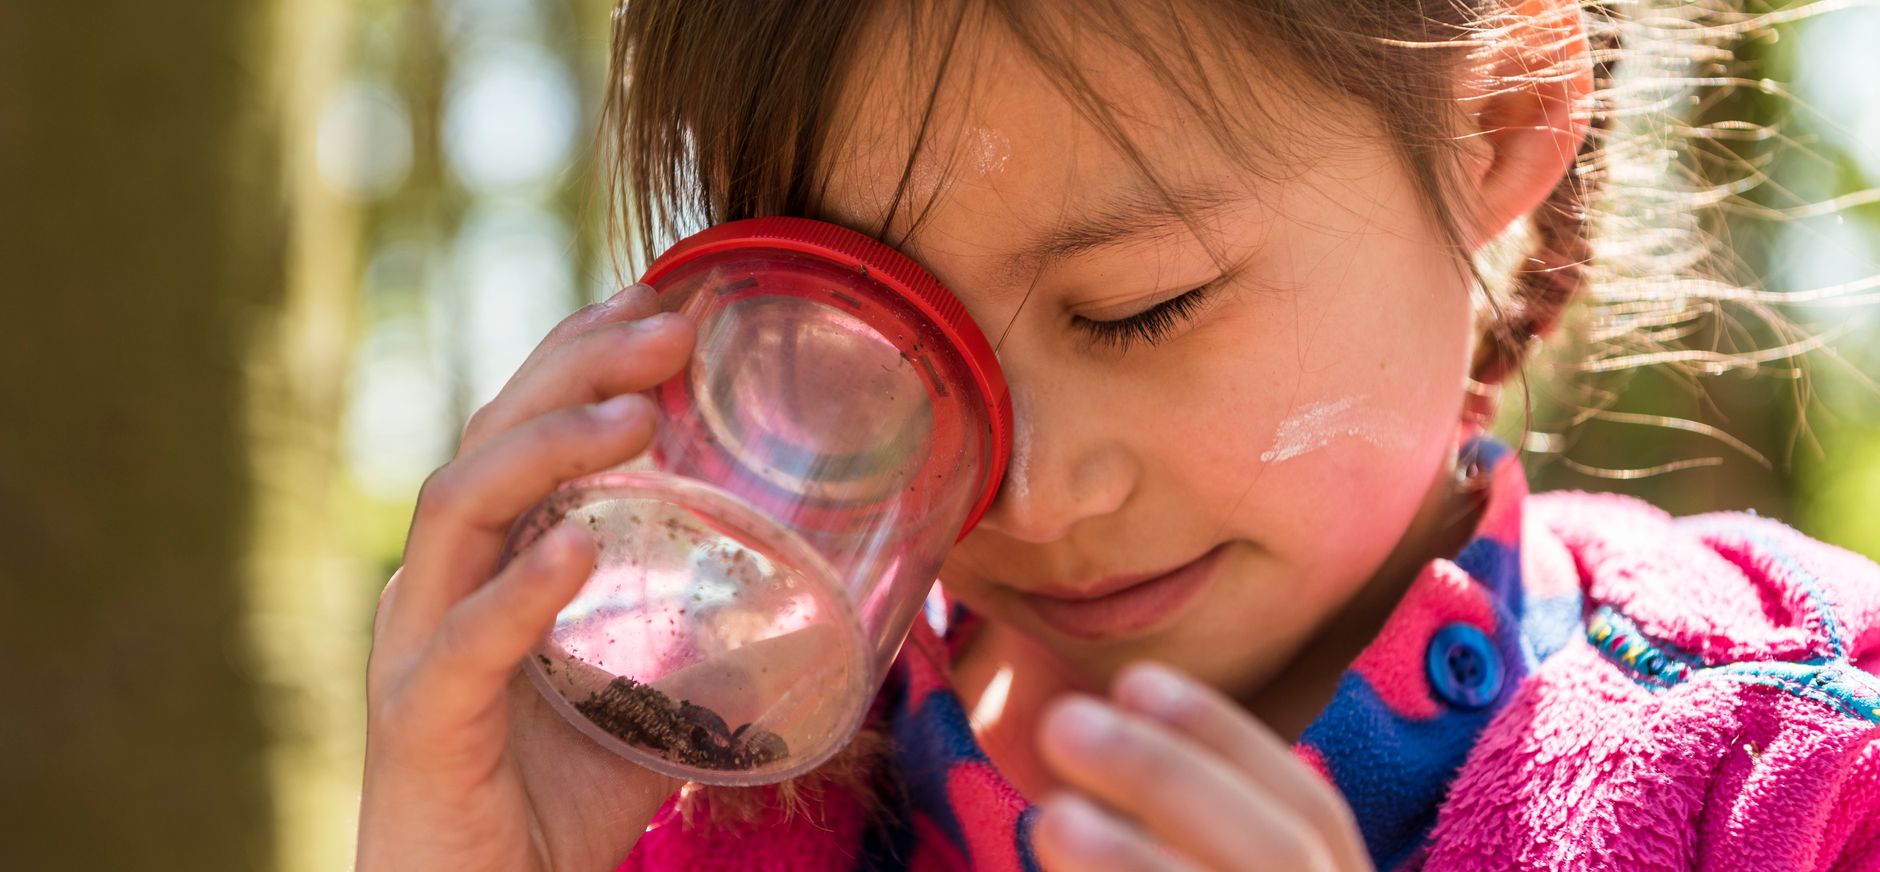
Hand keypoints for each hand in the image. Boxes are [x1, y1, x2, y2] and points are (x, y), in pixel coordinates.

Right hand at [357, 286, 696, 871]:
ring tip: (640, 411)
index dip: (586, 352)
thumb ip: (702, 653)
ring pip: (462, 507)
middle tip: (674, 323)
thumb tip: (803, 607)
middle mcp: (443, 583)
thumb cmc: (550, 806)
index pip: (525, 426)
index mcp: (490, 563)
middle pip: (491, 435)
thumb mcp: (651, 708)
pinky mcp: (418, 721)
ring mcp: (419, 645)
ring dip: (552, 445)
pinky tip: (578, 549)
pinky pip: (462, 642)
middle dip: (580, 365)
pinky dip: (521, 592)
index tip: (668, 294)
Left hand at [1033, 662, 1372, 871]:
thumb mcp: (1219, 854)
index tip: (1132, 678)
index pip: (1313, 809)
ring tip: (1051, 817)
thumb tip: (1089, 729)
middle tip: (1061, 723)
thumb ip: (1188, 813)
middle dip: (1171, 780)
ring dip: (1134, 860)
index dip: (1227, 739)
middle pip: (1279, 852)